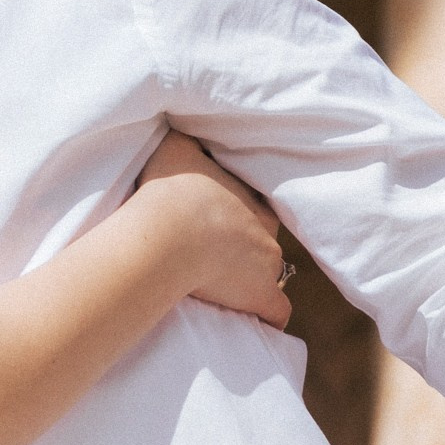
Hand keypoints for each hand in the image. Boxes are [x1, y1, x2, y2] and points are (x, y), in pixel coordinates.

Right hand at [134, 131, 292, 329]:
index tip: (212, 220)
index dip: (233, 214)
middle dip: (243, 247)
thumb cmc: (171, 188)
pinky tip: (255, 321)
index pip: (253, 207)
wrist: (168, 231)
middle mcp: (268, 232)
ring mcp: (268, 268)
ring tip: (220, 284)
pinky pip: (276, 312)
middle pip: (261, 240)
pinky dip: (268, 316)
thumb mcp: (176, 147)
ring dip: (250, 278)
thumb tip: (186, 123)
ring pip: (270, 274)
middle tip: (210, 251)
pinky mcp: (261, 297)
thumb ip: (187, 138)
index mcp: (253, 200)